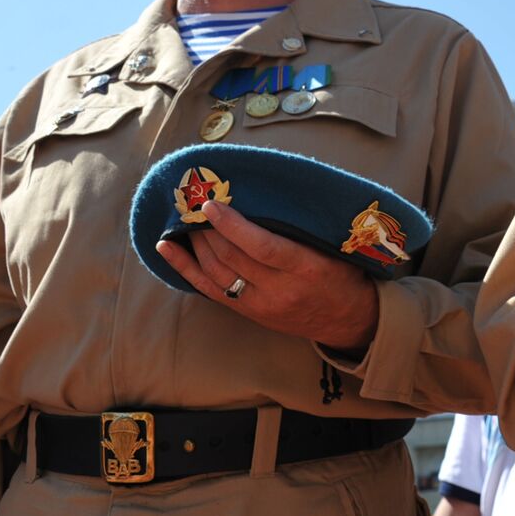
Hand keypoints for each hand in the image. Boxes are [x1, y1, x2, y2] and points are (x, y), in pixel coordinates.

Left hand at [156, 199, 379, 351]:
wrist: (347, 320)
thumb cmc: (344, 275)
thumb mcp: (337, 249)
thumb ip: (305, 230)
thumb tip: (268, 194)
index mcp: (307, 269)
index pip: (262, 247)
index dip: (233, 226)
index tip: (212, 205)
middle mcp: (280, 290)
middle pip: (232, 258)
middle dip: (207, 229)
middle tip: (192, 202)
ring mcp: (261, 305)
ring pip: (216, 272)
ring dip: (196, 243)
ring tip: (185, 218)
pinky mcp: (248, 313)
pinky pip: (208, 290)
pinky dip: (185, 267)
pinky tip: (167, 248)